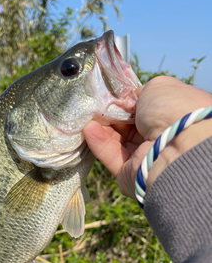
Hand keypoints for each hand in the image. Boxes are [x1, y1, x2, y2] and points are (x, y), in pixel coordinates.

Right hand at [83, 76, 211, 198]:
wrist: (176, 144)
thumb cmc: (172, 109)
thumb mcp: (157, 88)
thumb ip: (139, 93)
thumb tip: (127, 101)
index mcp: (172, 117)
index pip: (145, 109)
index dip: (128, 102)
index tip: (112, 96)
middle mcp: (160, 138)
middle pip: (128, 125)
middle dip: (110, 114)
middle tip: (94, 105)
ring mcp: (144, 156)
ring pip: (116, 141)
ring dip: (101, 127)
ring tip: (87, 116)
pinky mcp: (128, 173)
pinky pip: (110, 156)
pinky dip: (99, 142)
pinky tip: (89, 129)